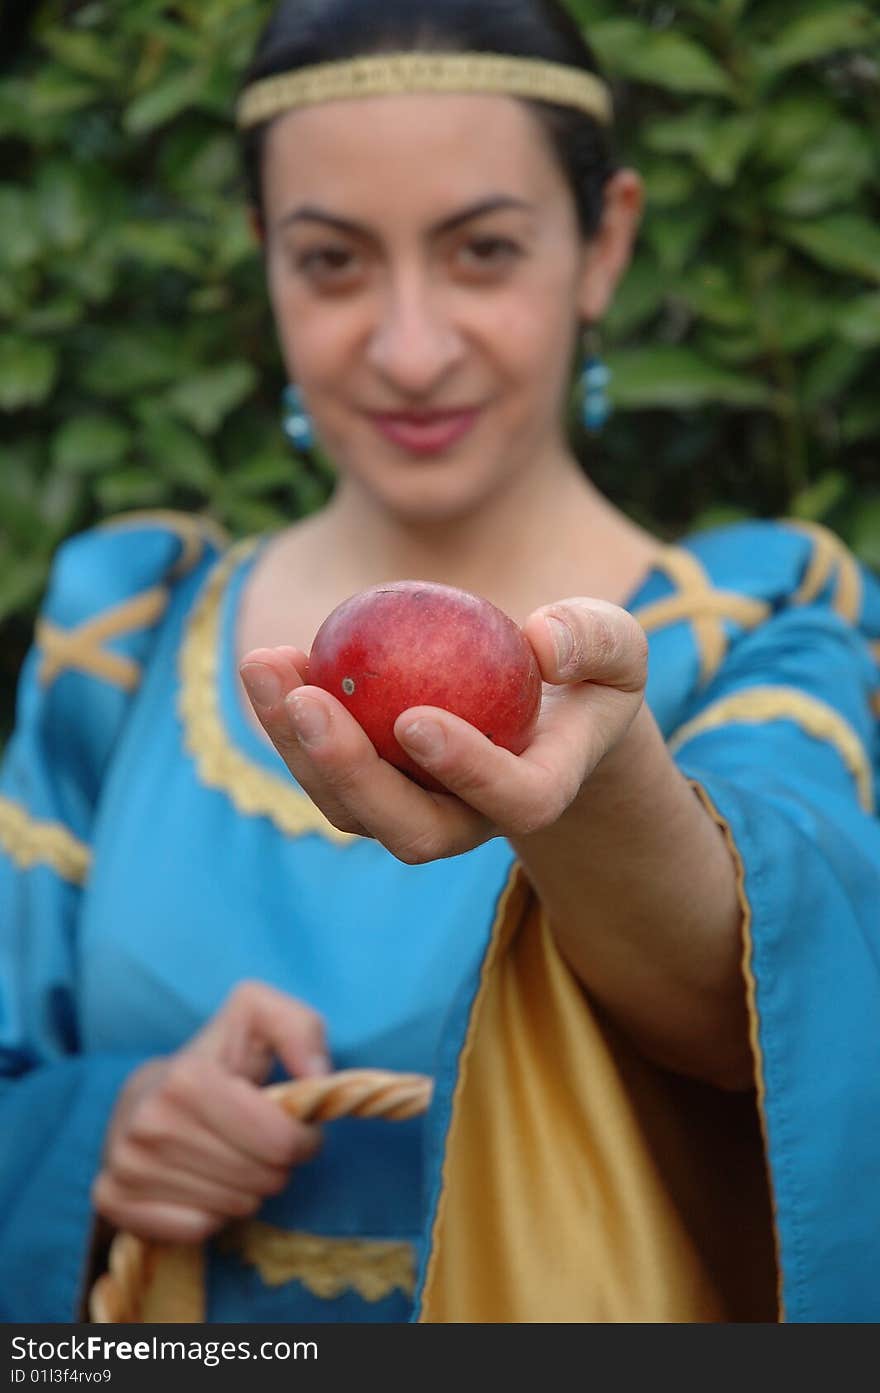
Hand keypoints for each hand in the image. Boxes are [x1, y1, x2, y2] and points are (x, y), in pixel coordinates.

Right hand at [93, 981, 329, 1242]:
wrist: (142, 1093)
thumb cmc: (216, 1059)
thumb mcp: (258, 1018)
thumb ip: (299, 1028)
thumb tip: (319, 1077)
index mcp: (185, 1078)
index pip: (280, 1142)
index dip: (303, 1138)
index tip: (296, 1126)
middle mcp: (147, 1123)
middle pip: (261, 1179)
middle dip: (277, 1163)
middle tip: (263, 1141)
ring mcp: (124, 1165)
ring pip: (233, 1207)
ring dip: (247, 1187)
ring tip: (233, 1155)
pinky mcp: (113, 1199)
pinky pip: (197, 1229)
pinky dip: (213, 1212)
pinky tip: (205, 1179)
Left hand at [239, 599, 647, 861]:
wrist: (545, 714)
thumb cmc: (586, 675)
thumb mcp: (616, 647)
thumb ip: (594, 640)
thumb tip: (541, 643)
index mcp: (542, 791)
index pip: (514, 799)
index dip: (466, 770)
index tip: (415, 718)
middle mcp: (474, 821)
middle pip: (410, 829)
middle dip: (352, 773)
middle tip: (307, 699)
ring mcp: (418, 813)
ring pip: (351, 808)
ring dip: (298, 747)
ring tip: (265, 666)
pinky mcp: (374, 792)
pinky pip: (325, 770)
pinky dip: (289, 723)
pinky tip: (271, 664)